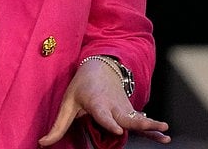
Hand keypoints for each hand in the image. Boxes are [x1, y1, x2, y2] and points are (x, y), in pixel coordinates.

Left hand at [38, 58, 170, 145]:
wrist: (101, 67)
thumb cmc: (81, 86)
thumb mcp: (67, 103)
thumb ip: (58, 126)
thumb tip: (43, 143)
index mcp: (96, 102)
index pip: (103, 114)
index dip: (109, 122)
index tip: (118, 129)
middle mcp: (113, 105)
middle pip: (126, 117)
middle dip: (139, 123)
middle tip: (150, 126)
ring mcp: (124, 108)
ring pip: (138, 119)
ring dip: (151, 125)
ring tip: (164, 133)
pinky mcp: (129, 112)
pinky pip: (141, 121)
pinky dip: (152, 128)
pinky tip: (164, 137)